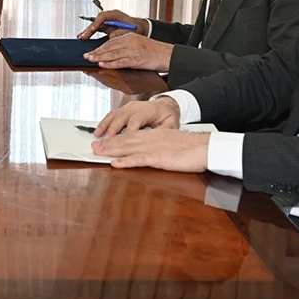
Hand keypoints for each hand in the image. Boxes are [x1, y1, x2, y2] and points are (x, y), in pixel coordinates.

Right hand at [76, 9, 140, 38]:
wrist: (141, 29)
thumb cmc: (137, 28)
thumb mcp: (130, 31)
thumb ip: (120, 33)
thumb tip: (110, 36)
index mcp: (115, 14)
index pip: (103, 16)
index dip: (96, 23)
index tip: (92, 30)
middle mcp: (110, 17)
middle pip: (96, 21)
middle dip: (89, 29)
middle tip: (82, 36)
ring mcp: (107, 22)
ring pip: (95, 25)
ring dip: (88, 31)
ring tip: (80, 37)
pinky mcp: (106, 27)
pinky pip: (96, 29)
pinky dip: (91, 33)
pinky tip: (85, 37)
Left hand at [83, 31, 173, 71]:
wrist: (167, 55)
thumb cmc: (153, 51)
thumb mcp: (138, 43)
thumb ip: (126, 46)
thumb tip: (111, 53)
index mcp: (129, 36)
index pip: (111, 41)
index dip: (99, 47)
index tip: (90, 50)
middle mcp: (130, 41)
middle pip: (109, 46)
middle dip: (96, 52)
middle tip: (85, 56)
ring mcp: (133, 50)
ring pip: (112, 53)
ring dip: (99, 57)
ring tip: (89, 60)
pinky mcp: (136, 59)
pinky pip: (120, 62)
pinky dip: (110, 63)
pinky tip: (102, 65)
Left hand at [91, 128, 209, 170]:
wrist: (205, 147)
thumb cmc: (192, 148)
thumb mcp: (173, 142)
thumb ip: (161, 144)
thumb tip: (153, 150)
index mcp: (154, 135)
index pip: (131, 136)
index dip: (116, 139)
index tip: (104, 141)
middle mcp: (151, 139)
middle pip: (125, 141)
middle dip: (108, 144)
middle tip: (93, 146)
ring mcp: (153, 148)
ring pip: (127, 148)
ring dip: (111, 151)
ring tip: (97, 153)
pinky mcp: (159, 158)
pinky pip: (138, 160)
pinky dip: (125, 161)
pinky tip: (115, 163)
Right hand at [94, 95, 180, 135]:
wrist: (166, 106)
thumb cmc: (168, 116)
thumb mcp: (171, 125)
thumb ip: (163, 132)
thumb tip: (155, 140)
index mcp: (149, 110)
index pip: (136, 120)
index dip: (129, 131)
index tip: (124, 143)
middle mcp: (136, 107)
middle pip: (122, 117)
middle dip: (113, 130)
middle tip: (106, 141)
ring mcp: (128, 107)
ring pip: (114, 115)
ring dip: (105, 126)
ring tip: (97, 136)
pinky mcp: (123, 109)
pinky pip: (111, 115)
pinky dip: (104, 123)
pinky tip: (98, 131)